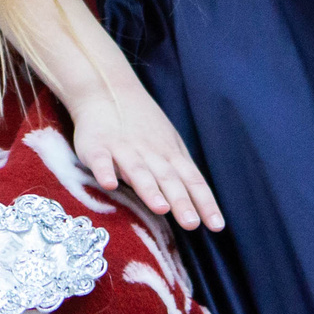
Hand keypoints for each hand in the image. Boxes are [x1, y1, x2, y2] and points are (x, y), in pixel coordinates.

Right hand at [67, 76, 225, 230]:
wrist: (107, 88)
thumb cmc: (142, 125)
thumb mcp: (168, 144)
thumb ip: (180, 173)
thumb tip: (198, 205)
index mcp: (170, 154)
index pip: (192, 180)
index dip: (205, 202)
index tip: (217, 225)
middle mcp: (150, 153)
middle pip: (168, 179)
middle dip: (181, 201)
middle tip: (191, 223)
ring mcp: (123, 149)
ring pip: (138, 171)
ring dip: (149, 189)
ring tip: (160, 207)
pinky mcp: (97, 147)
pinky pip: (102, 161)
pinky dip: (105, 172)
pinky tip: (109, 185)